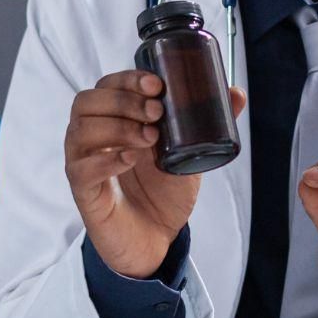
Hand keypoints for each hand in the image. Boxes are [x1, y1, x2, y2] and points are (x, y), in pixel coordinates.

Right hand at [65, 71, 244, 279]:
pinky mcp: (84, 192)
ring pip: (81, 131)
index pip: (106, 85)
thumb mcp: (189, 152)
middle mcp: (91, 137)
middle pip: (86, 102)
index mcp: (112, 120)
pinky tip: (130, 158)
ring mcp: (83, 163)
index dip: (127, 79)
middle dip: (124, 100)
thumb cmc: (163, 191)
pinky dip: (106, 159)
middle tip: (157, 112)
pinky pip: (82, 169)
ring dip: (118, 127)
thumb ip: (208, 122)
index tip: (156, 84)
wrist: (157, 238)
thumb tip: (236, 93)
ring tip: (150, 138)